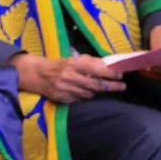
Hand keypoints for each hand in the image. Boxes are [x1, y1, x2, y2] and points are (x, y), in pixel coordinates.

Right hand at [10, 54, 125, 103]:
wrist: (38, 74)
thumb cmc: (59, 65)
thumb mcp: (73, 60)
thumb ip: (90, 62)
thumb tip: (109, 64)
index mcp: (74, 64)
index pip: (96, 69)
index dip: (110, 73)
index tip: (120, 74)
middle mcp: (70, 76)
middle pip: (96, 84)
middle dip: (111, 86)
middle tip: (122, 86)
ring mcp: (66, 88)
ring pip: (89, 94)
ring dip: (97, 92)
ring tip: (103, 88)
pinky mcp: (63, 98)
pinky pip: (80, 99)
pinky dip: (85, 96)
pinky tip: (86, 92)